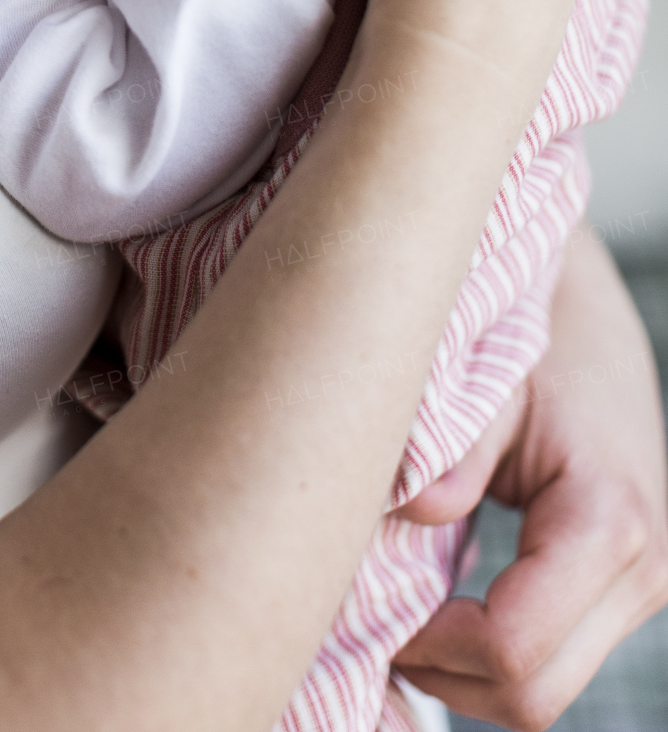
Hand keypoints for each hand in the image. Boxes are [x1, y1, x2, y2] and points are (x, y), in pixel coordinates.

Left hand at [393, 232, 667, 727]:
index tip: (373, 611)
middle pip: (532, 698)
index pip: (514, 649)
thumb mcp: (488, 383)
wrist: (589, 319)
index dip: (430, 647)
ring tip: (400, 612)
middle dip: (443, 673)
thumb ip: (451, 451)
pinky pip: (552, 658)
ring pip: (544, 693)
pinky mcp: (622, 592)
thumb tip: (403, 509)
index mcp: (608, 519)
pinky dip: (490, 652)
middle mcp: (644, 571)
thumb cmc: (534, 340)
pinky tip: (438, 608)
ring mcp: (641, 589)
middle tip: (374, 623)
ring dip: (465, 671)